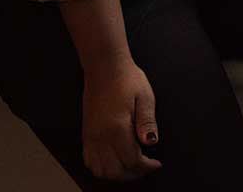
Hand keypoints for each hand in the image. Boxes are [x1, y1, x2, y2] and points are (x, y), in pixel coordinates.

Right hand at [80, 58, 160, 181]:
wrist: (105, 68)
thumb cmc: (126, 79)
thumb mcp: (145, 96)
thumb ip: (148, 122)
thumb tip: (151, 142)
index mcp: (117, 128)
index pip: (132, 160)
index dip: (146, 166)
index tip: (156, 163)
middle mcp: (100, 136)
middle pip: (115, 171)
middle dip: (133, 174)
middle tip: (146, 167)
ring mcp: (91, 136)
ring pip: (100, 169)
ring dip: (117, 174)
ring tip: (131, 167)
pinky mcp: (86, 133)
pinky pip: (89, 160)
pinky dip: (101, 167)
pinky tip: (113, 161)